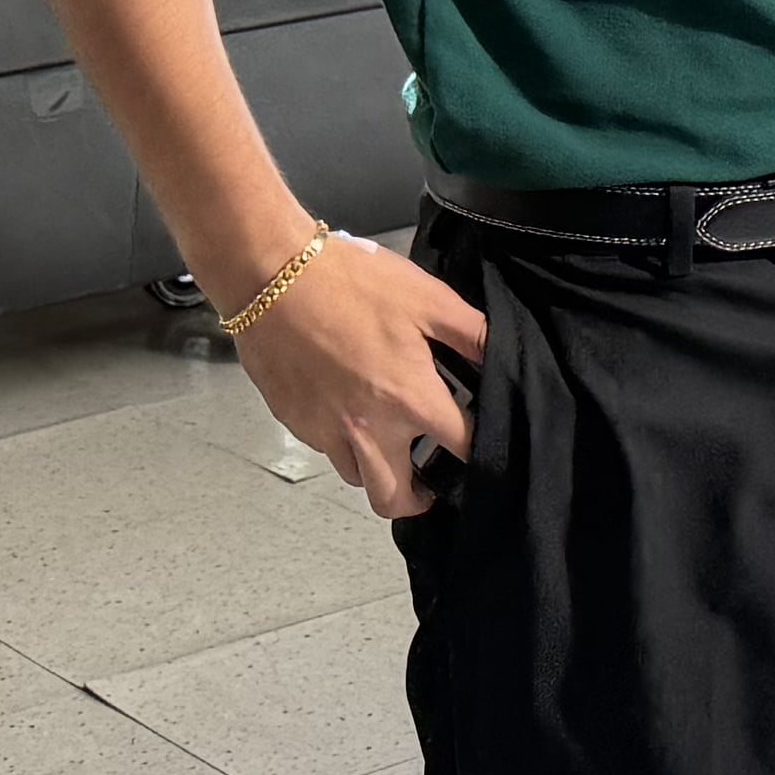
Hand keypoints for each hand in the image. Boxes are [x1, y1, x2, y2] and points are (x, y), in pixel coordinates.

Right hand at [227, 229, 486, 515]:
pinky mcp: (294, 422)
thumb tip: (504, 355)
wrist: (270, 274)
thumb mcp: (428, 299)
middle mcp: (368, 428)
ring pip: (357, 479)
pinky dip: (342, 443)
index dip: (480, 451)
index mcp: (410, 400)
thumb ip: (473, 334)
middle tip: (429, 478)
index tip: (480, 446)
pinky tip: (349, 410)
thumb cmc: (349, 282)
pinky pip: (325, 450)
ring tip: (389, 442)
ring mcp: (326, 430)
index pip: (462, 451)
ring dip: (378, 471)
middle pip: (395, 500)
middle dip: (418, 498)